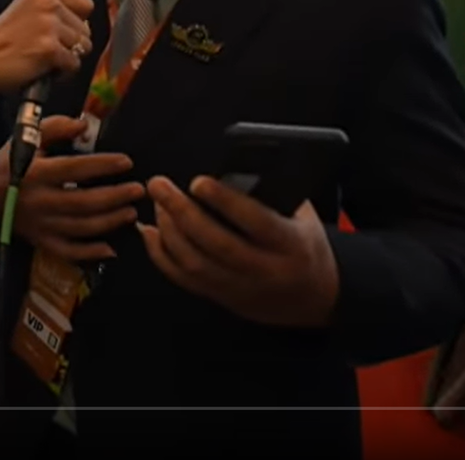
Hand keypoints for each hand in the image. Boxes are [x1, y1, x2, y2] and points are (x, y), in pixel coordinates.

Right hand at [0, 0, 94, 93]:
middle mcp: (48, 2)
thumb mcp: (25, 8)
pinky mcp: (50, 49)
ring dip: (68, 57)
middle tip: (45, 47)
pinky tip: (42, 68)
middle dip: (71, 42)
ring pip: (83, 47)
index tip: (59, 29)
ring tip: (44, 57)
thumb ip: (52, 7)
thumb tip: (84, 22)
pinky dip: (62, 72)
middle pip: (86, 27)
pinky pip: (74, 64)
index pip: (85, 4)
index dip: (75, 21)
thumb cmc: (0, 40)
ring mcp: (50, 25)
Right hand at [0, 116, 143, 261]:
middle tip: (137, 190)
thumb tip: (85, 124)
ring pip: (80, 228)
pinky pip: (68, 251)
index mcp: (36, 173)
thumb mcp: (26, 138)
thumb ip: (55, 128)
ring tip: (130, 212)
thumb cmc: (10, 163)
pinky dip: (89, 252)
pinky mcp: (41, 241)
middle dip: (114, 197)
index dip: (102, 166)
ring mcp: (41, 224)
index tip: (126, 162)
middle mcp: (40, 201)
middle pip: (83, 202)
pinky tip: (111, 248)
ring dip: (109, 222)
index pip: (74, 170)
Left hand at [139, 176, 338, 327]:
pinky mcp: (222, 299)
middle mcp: (265, 271)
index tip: (198, 182)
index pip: (255, 222)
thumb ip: (273, 195)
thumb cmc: (305, 245)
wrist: (315, 298)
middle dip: (182, 212)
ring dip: (169, 231)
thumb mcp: (302, 217)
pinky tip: (148, 231)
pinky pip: (184, 279)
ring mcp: (241, 289)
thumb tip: (235, 166)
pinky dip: (160, 255)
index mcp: (291, 245)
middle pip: (216, 244)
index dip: (225, 202)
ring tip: (157, 203)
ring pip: (195, 264)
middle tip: (159, 185)